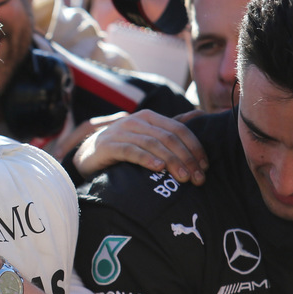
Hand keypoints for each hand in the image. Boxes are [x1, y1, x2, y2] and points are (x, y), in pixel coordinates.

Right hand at [68, 110, 207, 182]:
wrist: (88, 155)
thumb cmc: (123, 146)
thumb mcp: (147, 134)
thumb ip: (170, 126)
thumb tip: (199, 115)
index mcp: (149, 117)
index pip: (178, 129)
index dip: (194, 147)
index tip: (204, 166)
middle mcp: (136, 121)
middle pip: (168, 138)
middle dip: (186, 158)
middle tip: (198, 178)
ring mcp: (121, 132)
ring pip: (153, 144)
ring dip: (171, 161)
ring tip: (183, 177)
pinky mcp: (108, 145)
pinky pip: (131, 151)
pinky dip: (146, 158)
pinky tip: (158, 168)